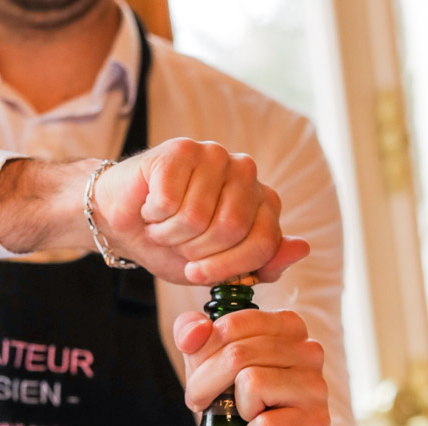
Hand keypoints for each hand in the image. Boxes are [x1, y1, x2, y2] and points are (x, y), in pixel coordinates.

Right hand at [95, 139, 308, 283]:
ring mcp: (215, 156)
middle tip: (179, 245)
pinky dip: (154, 216)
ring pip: (198, 216)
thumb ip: (263, 265)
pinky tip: (151, 209)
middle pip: (232, 228)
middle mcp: (246, 173)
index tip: (198, 273)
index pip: (265, 242)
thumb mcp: (220, 269)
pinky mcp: (181, 149)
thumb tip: (303, 248)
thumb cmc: (175, 246)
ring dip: (171, 234)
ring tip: (164, 226)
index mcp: (263, 202)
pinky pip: (170, 201)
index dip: (229, 267)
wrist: (125, 224)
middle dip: (197, 251)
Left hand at [176, 307, 329, 425]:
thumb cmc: (240, 400)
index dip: (202, 356)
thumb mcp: (209, 361)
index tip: (199, 378)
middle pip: (237, 355)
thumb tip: (191, 334)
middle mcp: (308, 350)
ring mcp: (316, 387)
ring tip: (244, 417)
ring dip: (234, 410)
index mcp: (286, 325)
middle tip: (204, 403)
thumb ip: (192, 334)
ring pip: (251, 384)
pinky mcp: (315, 424)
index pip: (230, 326)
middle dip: (205, 385)